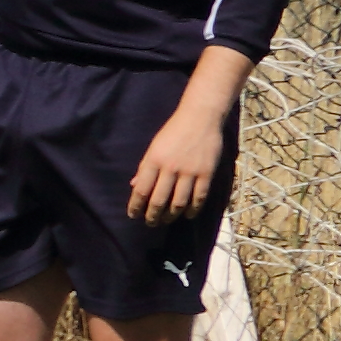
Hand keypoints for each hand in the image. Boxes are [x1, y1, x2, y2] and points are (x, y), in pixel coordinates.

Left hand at [126, 101, 230, 223]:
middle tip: (150, 223)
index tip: (133, 215)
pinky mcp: (206, 173)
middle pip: (159, 200)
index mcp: (153, 160)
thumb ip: (145, 168)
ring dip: (171, 216)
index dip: (136, 206)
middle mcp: (170, 168)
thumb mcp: (154, 147)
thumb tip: (134, 187)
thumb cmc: (173, 131)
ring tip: (166, 221)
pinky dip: (193, 209)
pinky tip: (187, 214)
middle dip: (152, 215)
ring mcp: (190, 171)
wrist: (200, 118)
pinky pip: (199, 197)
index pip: (141, 190)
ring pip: (179, 202)